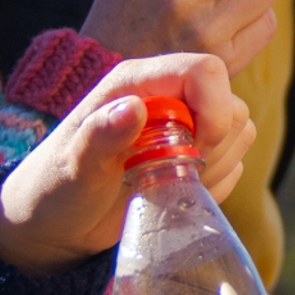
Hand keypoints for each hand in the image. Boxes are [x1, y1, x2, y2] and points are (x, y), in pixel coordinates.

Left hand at [0, 54, 256, 274]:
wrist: (54, 224)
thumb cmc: (56, 190)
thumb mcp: (73, 168)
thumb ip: (101, 136)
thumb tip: (135, 107)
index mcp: (138, 83)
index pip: (205, 70)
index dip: (214, 107)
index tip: (195, 147)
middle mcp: (168, 97)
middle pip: (230, 104)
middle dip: (212, 146)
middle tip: (167, 174)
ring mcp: (186, 126)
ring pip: (240, 133)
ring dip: (213, 167)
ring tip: (165, 185)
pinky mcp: (197, 155)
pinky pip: (236, 163)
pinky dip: (214, 185)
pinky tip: (173, 193)